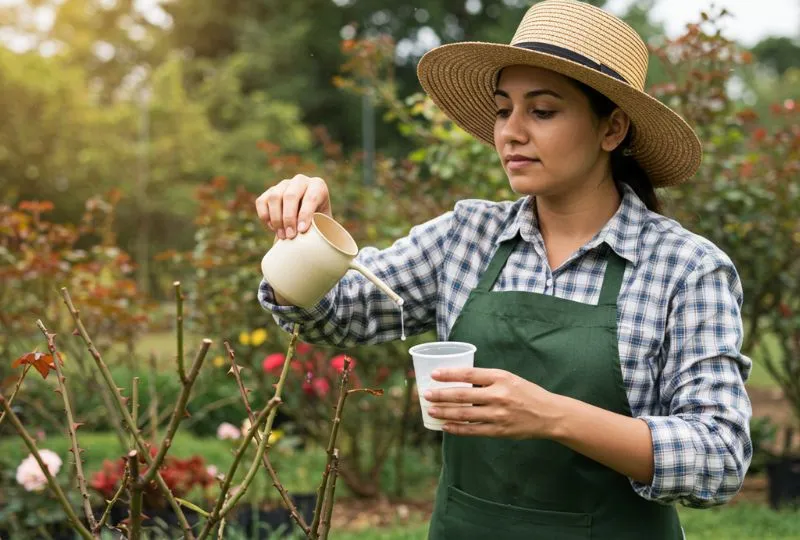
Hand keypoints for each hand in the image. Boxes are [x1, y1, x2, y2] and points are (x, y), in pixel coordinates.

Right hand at [255, 174, 331, 239]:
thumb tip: (315, 244)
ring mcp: (283, 184)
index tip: (302, 231)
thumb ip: (324, 230)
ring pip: (274, 197)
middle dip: (288, 218)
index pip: (311, 197)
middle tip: (290, 236)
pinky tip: (273, 228)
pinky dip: (265, 216)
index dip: (305, 214)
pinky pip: (261, 201)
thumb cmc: (321, 225)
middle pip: (290, 196)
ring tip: (283, 236)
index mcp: (318, 186)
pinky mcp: (269, 191)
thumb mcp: (327, 226)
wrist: (308, 223)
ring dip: (276, 219)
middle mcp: (300, 181)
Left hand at [425, 368, 561, 438]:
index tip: (434, 374)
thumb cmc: (526, 393)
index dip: (450, 374)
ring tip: (431, 410)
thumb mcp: (509, 378)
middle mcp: (498, 395)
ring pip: (465, 414)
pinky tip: (446, 426)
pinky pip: (473, 430)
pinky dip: (457, 428)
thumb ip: (487, 379)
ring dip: (445, 412)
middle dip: (441, 395)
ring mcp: (498, 414)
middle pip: (463, 395)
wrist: (549, 414)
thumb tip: (458, 380)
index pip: (469, 374)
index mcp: (501, 378)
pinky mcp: (499, 431)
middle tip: (426, 394)